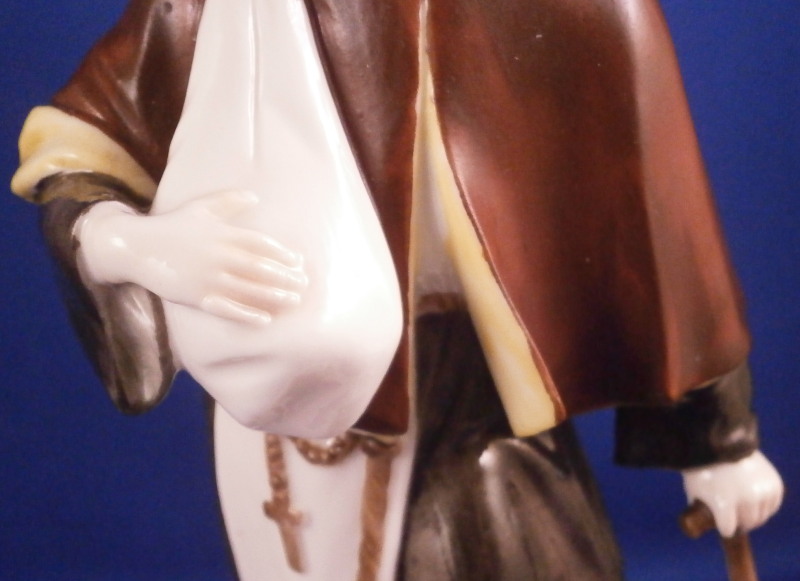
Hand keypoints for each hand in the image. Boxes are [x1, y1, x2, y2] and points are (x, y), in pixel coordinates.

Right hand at [76, 190, 306, 323]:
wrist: (137, 247)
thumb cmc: (172, 226)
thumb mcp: (200, 208)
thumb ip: (228, 201)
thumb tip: (255, 196)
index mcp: (222, 235)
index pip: (260, 245)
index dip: (282, 254)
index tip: (299, 262)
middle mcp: (219, 257)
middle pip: (260, 268)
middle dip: (285, 277)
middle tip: (304, 285)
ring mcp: (208, 278)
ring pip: (248, 289)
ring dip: (274, 296)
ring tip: (294, 301)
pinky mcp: (196, 297)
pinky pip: (226, 308)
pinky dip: (247, 315)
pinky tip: (266, 320)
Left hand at [681, 450, 782, 536]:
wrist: (720, 439)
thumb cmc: (703, 465)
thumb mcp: (694, 489)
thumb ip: (700, 507)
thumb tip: (700, 521)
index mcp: (723, 502)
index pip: (728, 529)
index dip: (724, 528)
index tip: (722, 524)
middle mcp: (746, 499)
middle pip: (747, 523)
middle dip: (739, 521)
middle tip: (734, 515)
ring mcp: (762, 491)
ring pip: (761, 516)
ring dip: (753, 514)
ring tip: (744, 506)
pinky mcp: (774, 483)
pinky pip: (773, 504)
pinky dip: (766, 504)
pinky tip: (756, 500)